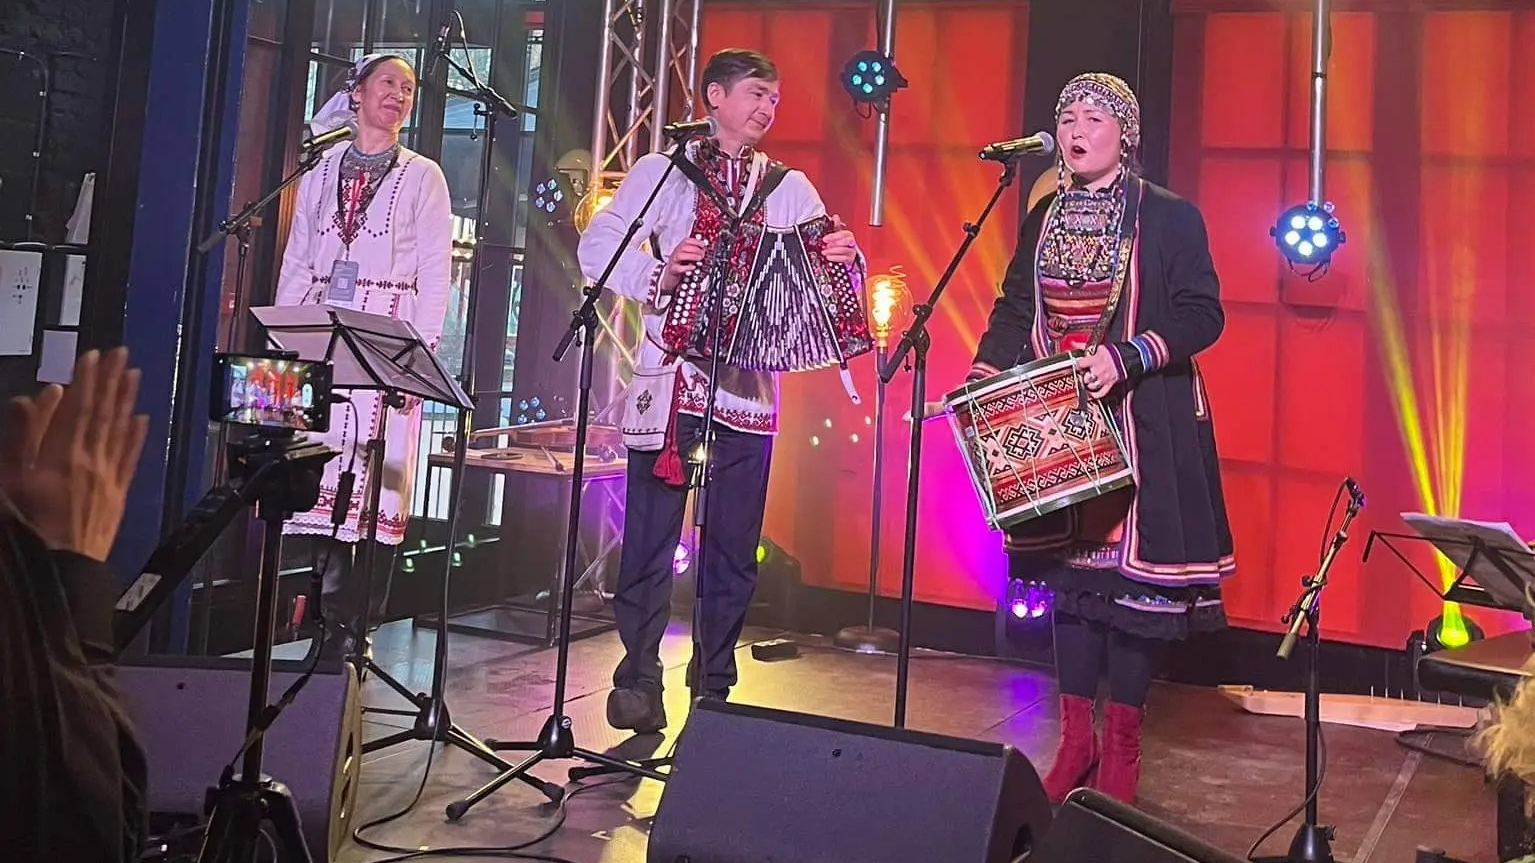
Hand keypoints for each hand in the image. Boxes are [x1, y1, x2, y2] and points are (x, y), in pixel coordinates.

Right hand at [0, 348, 148, 560]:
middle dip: (110, 381)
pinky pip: (130, 460)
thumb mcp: (9, 480)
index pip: (78, 408)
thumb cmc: (24, 528)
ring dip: (126, 400)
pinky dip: (136, 437)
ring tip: (133, 374)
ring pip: (120, 431)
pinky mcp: (118, 497)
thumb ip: (23, 436)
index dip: (86, 379)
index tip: (92, 354)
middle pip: (103, 414)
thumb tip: (42, 395)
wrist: (56, 575)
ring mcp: (108, 479)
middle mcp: (92, 462)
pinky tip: (142, 419)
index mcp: (62, 455)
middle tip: (120, 353)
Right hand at [660, 237, 708, 293]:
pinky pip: (678, 268)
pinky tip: (693, 267)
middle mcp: (676, 254)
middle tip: (702, 254)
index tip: (703, 244)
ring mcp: (673, 262)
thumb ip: (693, 253)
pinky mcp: (673, 270)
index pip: (686, 241)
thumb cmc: (679, 266)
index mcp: (679, 249)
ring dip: (692, 256)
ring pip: (680, 255)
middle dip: (695, 249)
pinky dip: (687, 267)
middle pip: (684, 247)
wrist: (670, 277)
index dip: (695, 241)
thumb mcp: (686, 257)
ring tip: (699, 258)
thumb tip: (704, 250)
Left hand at [821, 215, 858, 263]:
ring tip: (825, 252)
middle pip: (846, 242)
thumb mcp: (838, 233)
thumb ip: (836, 226)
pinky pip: (844, 259)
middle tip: (825, 246)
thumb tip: (835, 216)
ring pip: (844, 250)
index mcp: (848, 234)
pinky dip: (835, 258)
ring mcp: (851, 251)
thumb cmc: (842, 243)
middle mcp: (852, 242)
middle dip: (834, 244)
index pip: (843, 234)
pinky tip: (829, 257)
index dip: (833, 236)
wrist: (847, 254)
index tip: (825, 239)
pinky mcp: (850, 259)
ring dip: (833, 251)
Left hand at [1075, 345, 1122, 400]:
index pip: (1080, 364)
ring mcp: (1104, 379)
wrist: (1130, 357)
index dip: (1078, 365)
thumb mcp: (1099, 348)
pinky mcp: (1110, 384)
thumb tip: (1073, 342)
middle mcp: (1098, 371)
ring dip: (1089, 384)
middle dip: (1084, 375)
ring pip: (1091, 386)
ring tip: (1089, 381)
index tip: (1078, 365)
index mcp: (1095, 360)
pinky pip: (1101, 393)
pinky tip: (1091, 393)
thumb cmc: (1115, 352)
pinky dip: (1095, 394)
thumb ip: (1084, 345)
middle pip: (1085, 377)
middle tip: (1084, 373)